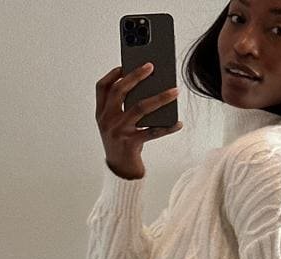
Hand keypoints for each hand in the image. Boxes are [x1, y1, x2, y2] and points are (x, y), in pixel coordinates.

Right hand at [95, 64, 182, 179]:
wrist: (121, 172)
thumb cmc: (122, 145)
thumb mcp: (117, 126)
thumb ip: (125, 109)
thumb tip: (149, 90)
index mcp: (101, 114)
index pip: (102, 88)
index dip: (113, 74)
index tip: (125, 64)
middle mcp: (107, 121)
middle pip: (120, 91)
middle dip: (136, 76)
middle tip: (151, 66)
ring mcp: (118, 132)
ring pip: (139, 108)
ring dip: (159, 98)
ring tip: (174, 91)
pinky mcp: (131, 144)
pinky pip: (153, 132)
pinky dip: (167, 127)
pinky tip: (178, 123)